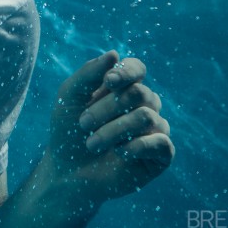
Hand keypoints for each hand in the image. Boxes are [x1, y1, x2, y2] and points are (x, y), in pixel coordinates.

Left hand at [44, 51, 173, 202]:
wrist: (67, 173)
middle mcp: (144, 105)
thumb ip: (88, 73)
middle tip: (83, 124)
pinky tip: (118, 154)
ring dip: (113, 130)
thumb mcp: (70, 97)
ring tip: (91, 144)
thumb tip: (115, 54)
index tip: (109, 81)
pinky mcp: (161, 155)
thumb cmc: (68, 132)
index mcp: (124, 88)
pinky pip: (160, 142)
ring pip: (146, 117)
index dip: (127, 71)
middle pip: (138, 93)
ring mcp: (155, 129)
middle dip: (106, 108)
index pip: (137, 68)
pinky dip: (135, 147)